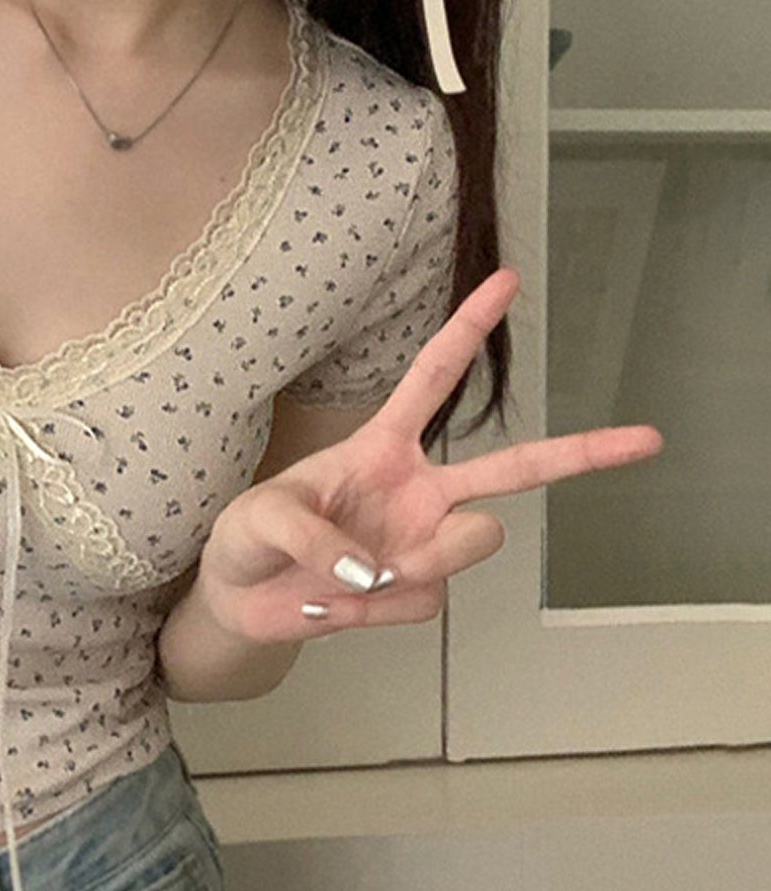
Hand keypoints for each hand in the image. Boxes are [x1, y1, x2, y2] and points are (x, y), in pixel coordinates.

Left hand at [194, 269, 663, 642]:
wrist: (244, 599)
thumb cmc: (250, 537)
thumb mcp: (259, 516)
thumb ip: (313, 535)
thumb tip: (373, 568)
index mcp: (382, 445)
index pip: (433, 377)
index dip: (467, 329)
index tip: (508, 281)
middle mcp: (419, 489)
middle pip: (513, 469)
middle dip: (582, 453)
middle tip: (645, 438)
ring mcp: (426, 542)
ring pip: (469, 545)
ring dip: (412, 563)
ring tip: (348, 574)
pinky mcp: (418, 590)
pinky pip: (420, 601)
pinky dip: (373, 608)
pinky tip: (341, 600)